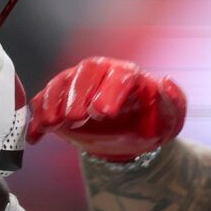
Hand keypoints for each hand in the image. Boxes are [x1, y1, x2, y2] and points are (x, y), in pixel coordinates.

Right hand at [26, 57, 186, 161]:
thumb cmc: (149, 126)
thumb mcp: (169, 121)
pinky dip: (37, 118)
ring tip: (52, 124)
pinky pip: (42, 101)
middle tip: (74, 118)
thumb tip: (167, 82)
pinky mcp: (59, 99)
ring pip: (60, 84)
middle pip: (84, 73)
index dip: (109, 91)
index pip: (118, 75)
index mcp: (129, 75)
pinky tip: (36, 136)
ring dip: (53, 103)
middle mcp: (100, 73)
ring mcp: (76, 83)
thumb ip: (173, 102)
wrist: (127, 137)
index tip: (102, 113)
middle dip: (76, 94)